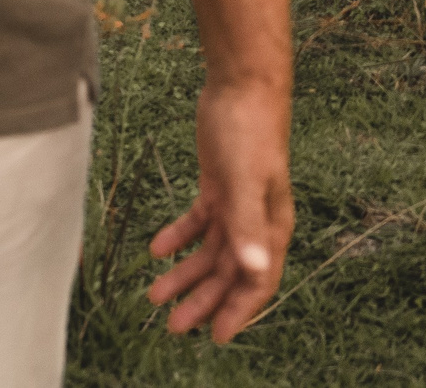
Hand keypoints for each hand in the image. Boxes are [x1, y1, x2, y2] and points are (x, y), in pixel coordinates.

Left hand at [145, 77, 292, 341]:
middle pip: (229, 273)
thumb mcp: (246, 181)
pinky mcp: (217, 187)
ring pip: (210, 252)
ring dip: (185, 274)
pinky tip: (156, 250)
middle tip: (172, 326)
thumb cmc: (250, 133)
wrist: (241, 88)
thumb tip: (254, 268)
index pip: (257, 282)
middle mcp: (257, 223)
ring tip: (154, 295)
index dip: (237, 311)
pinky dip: (178, 237)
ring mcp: (237, 205)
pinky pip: (198, 222)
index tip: (215, 336)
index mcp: (271, 228)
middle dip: (203, 300)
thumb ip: (248, 225)